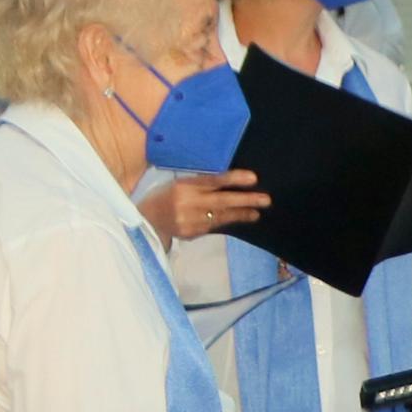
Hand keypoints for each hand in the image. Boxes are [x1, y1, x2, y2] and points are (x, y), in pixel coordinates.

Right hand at [143, 171, 268, 243]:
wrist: (146, 221)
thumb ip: (201, 184)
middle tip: (266, 199)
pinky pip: (214, 226)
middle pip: (222, 201)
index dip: (233, 179)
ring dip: (241, 214)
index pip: (212, 180)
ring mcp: (190, 220)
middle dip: (246, 200)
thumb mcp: (179, 184)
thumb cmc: (165, 197)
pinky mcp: (191, 233)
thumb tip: (231, 182)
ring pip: (221, 216)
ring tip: (256, 212)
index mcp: (183, 186)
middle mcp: (187, 203)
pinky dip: (227, 221)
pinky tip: (240, 218)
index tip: (253, 178)